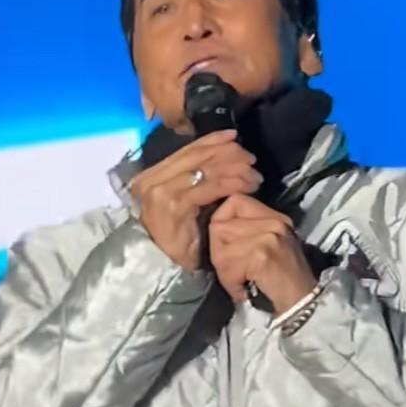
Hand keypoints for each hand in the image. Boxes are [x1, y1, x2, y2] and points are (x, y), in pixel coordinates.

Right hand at [127, 132, 261, 271]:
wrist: (164, 269)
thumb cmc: (177, 239)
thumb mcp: (184, 203)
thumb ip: (194, 181)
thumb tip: (223, 157)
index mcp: (151, 175)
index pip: (186, 151)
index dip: (212, 141)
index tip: (235, 137)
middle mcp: (151, 180)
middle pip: (196, 156)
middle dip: (227, 153)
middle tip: (251, 158)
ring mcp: (161, 192)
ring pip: (205, 169)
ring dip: (235, 168)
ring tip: (254, 174)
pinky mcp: (175, 205)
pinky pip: (210, 187)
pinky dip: (232, 182)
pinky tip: (248, 185)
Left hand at [207, 195, 317, 309]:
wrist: (302, 303)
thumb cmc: (282, 282)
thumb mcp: (268, 247)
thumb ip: (247, 232)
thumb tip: (217, 226)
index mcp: (275, 217)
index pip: (235, 201)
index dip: (222, 220)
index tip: (226, 244)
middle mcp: (273, 222)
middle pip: (221, 225)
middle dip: (220, 253)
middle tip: (234, 270)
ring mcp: (268, 237)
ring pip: (221, 248)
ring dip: (226, 271)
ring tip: (240, 281)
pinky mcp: (261, 255)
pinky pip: (228, 266)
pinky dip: (232, 283)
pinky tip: (244, 290)